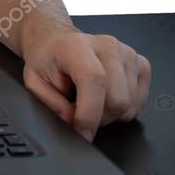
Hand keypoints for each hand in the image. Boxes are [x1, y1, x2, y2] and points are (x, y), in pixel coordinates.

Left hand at [22, 28, 150, 141]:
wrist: (57, 41)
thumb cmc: (48, 58)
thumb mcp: (34, 81)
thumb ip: (50, 102)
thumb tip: (72, 120)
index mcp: (77, 45)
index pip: (94, 80)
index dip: (90, 113)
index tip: (83, 132)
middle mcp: (107, 46)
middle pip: (117, 99)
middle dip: (98, 118)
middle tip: (80, 110)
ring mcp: (127, 54)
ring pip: (130, 105)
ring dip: (110, 114)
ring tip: (91, 99)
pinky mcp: (141, 64)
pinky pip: (140, 102)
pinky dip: (124, 108)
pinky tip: (107, 96)